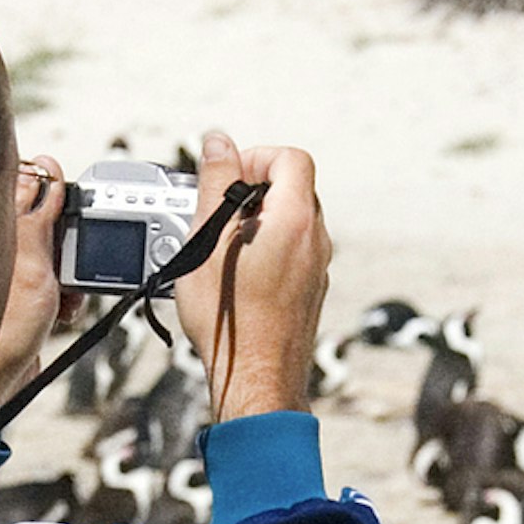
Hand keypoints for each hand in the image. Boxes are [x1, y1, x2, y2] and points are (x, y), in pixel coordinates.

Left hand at [0, 157, 68, 402]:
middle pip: (45, 223)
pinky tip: (62, 310)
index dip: (44, 182)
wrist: (1, 378)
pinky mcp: (24, 300)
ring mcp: (13, 276)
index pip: (22, 191)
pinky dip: (67, 296)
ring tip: (66, 291)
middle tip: (72, 251)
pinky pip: (57, 286)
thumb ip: (39, 220)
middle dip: (67, 237)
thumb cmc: (3, 331)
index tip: (58, 176)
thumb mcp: (31, 266)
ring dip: (71, 272)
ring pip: (56, 256)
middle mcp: (1, 251)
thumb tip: (45, 177)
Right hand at [182, 131, 331, 424]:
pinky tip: (233, 275)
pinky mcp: (310, 291)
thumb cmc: (230, 320)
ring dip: (255, 221)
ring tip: (217, 246)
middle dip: (251, 190)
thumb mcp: (207, 241)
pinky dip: (264, 249)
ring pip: (290, 222)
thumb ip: (215, 182)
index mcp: (296, 220)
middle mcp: (315, 241)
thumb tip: (219, 141)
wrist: (256, 381)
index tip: (225, 179)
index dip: (255, 157)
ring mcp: (316, 268)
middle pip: (291, 188)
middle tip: (214, 212)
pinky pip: (290, 252)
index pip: (290, 158)